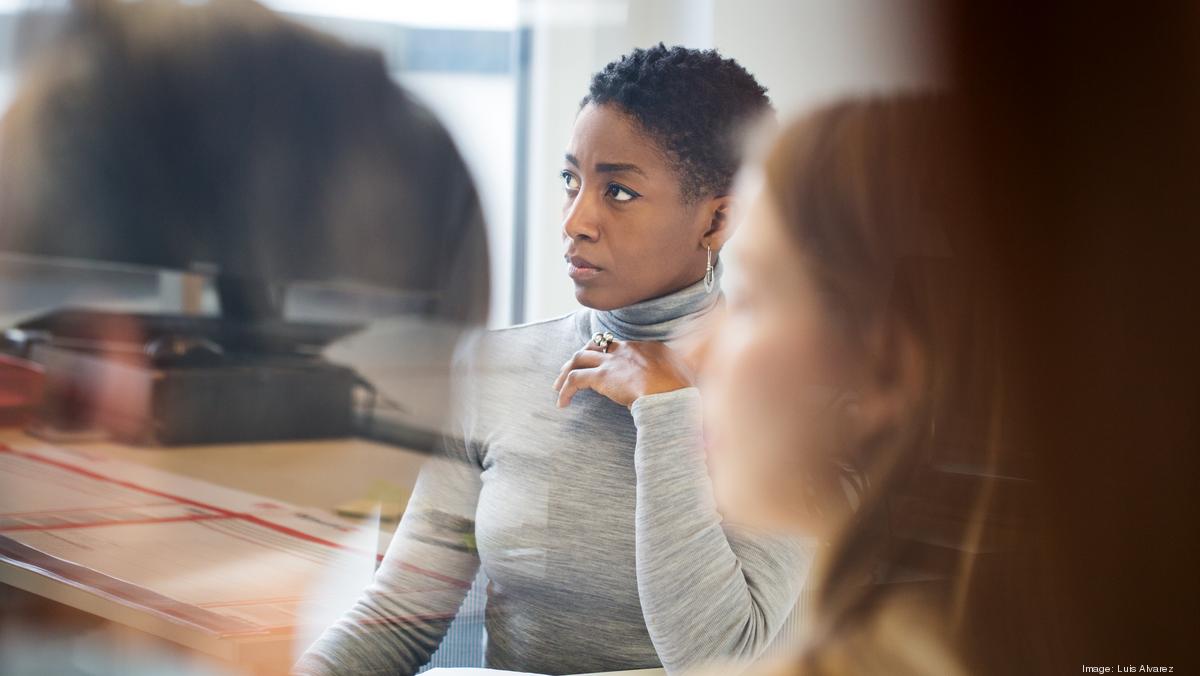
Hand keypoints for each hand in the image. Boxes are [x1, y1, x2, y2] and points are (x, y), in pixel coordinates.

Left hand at [553, 338, 695, 407]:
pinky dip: (565, 390)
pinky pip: (575, 379)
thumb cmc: (683, 393)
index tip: (604, 366)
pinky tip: (563, 403)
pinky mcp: (601, 376)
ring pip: (580, 358)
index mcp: (648, 347)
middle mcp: (627, 349)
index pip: (621, 345)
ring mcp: (613, 361)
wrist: (672, 397)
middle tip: (571, 368)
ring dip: (566, 371)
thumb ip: (681, 375)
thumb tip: (689, 379)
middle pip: (597, 344)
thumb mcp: (687, 379)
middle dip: (582, 356)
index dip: (608, 354)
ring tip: (558, 387)